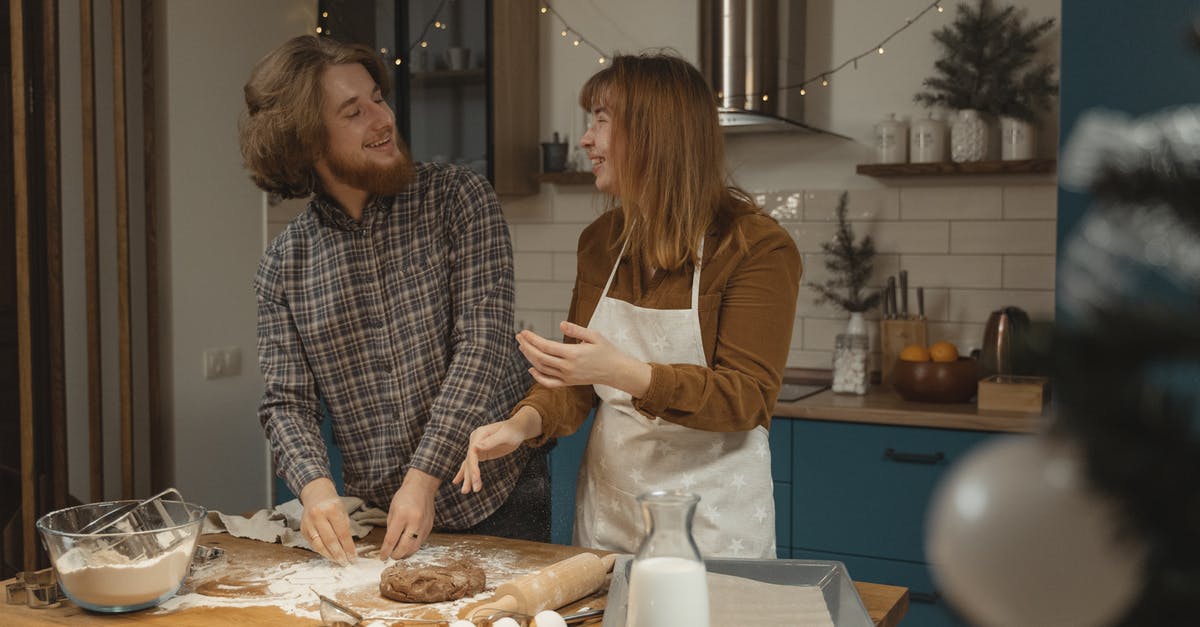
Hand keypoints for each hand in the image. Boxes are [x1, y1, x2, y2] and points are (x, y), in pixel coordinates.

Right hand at [299, 478, 356, 565]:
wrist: (315, 494)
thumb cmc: (332, 504)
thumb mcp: (343, 511)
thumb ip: (345, 527)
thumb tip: (349, 548)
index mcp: (332, 509)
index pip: (342, 533)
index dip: (348, 547)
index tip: (353, 557)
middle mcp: (318, 515)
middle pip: (330, 540)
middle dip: (339, 554)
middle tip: (346, 562)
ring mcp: (308, 523)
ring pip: (319, 544)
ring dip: (329, 555)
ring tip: (338, 561)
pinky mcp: (303, 529)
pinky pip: (313, 544)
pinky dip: (322, 551)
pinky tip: (329, 555)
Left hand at [379, 469, 437, 559]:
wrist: (422, 487)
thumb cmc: (404, 497)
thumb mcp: (392, 510)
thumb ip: (391, 528)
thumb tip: (389, 545)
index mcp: (402, 516)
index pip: (391, 539)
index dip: (385, 551)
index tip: (382, 557)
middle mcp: (414, 522)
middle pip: (404, 547)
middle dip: (396, 555)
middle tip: (390, 556)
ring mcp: (424, 525)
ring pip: (414, 548)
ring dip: (405, 554)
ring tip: (398, 553)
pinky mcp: (430, 527)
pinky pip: (420, 542)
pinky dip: (412, 547)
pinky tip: (407, 546)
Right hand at [453, 406, 542, 493]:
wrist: (517, 428)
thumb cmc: (513, 430)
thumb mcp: (505, 435)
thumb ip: (492, 441)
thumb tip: (476, 446)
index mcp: (479, 434)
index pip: (472, 452)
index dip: (473, 466)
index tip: (476, 478)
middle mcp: (475, 440)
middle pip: (469, 460)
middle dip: (470, 476)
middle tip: (469, 490)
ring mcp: (477, 447)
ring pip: (469, 464)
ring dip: (467, 478)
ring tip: (465, 491)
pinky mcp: (480, 453)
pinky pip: (471, 464)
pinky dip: (465, 473)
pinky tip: (457, 481)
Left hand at [517, 321, 650, 395]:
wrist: (616, 371)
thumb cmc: (606, 351)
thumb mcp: (594, 336)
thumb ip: (576, 330)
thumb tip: (561, 324)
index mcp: (573, 354)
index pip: (546, 347)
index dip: (532, 339)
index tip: (524, 332)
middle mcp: (568, 367)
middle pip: (540, 358)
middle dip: (527, 347)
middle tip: (519, 337)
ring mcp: (567, 377)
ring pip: (542, 369)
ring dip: (530, 358)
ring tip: (523, 347)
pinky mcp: (569, 383)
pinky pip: (549, 383)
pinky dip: (538, 377)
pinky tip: (531, 368)